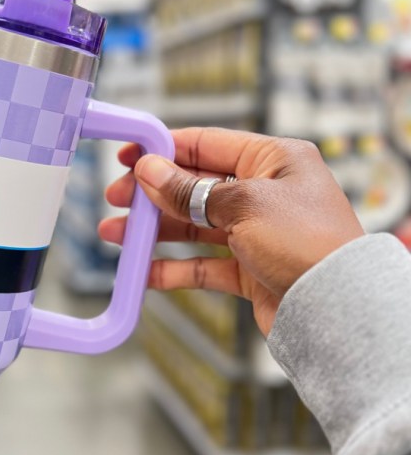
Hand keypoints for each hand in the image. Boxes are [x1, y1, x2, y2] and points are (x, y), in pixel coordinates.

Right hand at [99, 127, 364, 334]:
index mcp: (273, 159)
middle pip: (194, 186)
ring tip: (116, 235)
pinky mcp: (251, 268)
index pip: (206, 144)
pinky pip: (203, 263)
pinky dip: (173, 267)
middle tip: (117, 199)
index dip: (163, 150)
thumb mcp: (243, 204)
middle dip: (152, 194)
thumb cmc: (308, 244)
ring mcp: (257, 232)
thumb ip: (189, 189)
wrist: (337, 310)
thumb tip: (149, 171)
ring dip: (154, 231)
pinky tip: (144, 271)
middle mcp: (265, 192)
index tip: (128, 156)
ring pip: (193, 226)